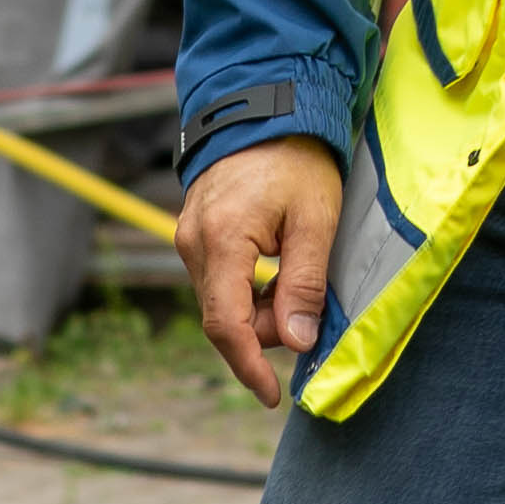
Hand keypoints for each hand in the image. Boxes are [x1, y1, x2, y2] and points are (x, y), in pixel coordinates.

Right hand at [177, 137, 343, 409]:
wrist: (266, 108)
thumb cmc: (297, 159)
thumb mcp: (316, 221)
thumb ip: (305, 284)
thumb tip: (297, 343)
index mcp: (222, 240)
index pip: (226, 324)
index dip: (248, 366)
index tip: (270, 395)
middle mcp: (193, 243)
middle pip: (225, 317)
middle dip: (268, 328)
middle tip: (311, 308)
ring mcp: (188, 237)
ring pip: (222, 301)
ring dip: (260, 308)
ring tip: (297, 276)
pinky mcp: (194, 234)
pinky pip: (219, 281)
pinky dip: (248, 290)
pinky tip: (277, 270)